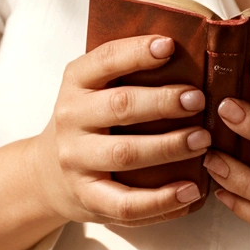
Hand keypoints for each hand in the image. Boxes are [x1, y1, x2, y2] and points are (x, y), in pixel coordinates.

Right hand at [33, 35, 210, 226]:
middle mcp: (72, 118)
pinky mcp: (87, 198)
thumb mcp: (95, 89)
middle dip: (163, 101)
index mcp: (77, 83)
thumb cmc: (89, 122)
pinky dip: (161, 200)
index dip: (137, 52)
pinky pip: (126, 204)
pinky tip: (190, 190)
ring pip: (126, 154)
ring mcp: (77, 160)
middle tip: (198, 99)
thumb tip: (189, 50)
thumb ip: (129, 71)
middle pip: (119, 106)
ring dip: (169, 147)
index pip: (105, 60)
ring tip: (203, 140)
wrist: (46, 173)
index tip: (169, 45)